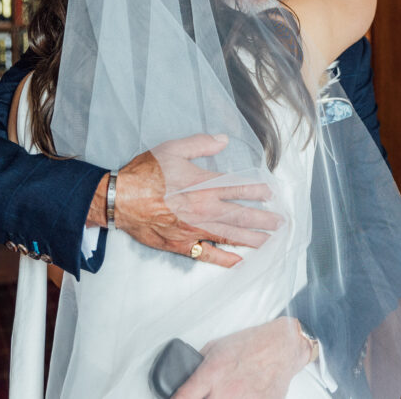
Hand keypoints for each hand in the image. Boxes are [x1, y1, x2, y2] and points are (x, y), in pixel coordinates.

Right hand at [115, 134, 282, 266]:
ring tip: (270, 242)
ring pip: (231, 237)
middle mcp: (204, 209)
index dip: (257, 191)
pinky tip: (238, 261)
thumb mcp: (173, 149)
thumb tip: (223, 139)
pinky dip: (225, 259)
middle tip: (280, 223)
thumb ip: (201, 143)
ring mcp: (195, 230)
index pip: (239, 188)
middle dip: (264, 220)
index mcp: (204, 185)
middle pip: (242, 216)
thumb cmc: (145, 173)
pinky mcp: (182, 244)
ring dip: (252, 240)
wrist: (120, 199)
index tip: (271, 194)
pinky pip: (208, 254)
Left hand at [173, 318, 312, 398]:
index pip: (182, 398)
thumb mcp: (216, 347)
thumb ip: (199, 366)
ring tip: (225, 393)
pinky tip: (239, 394)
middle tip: (203, 395)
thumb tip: (188, 379)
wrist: (281, 346)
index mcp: (212, 374)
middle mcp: (226, 391)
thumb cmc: (252, 343)